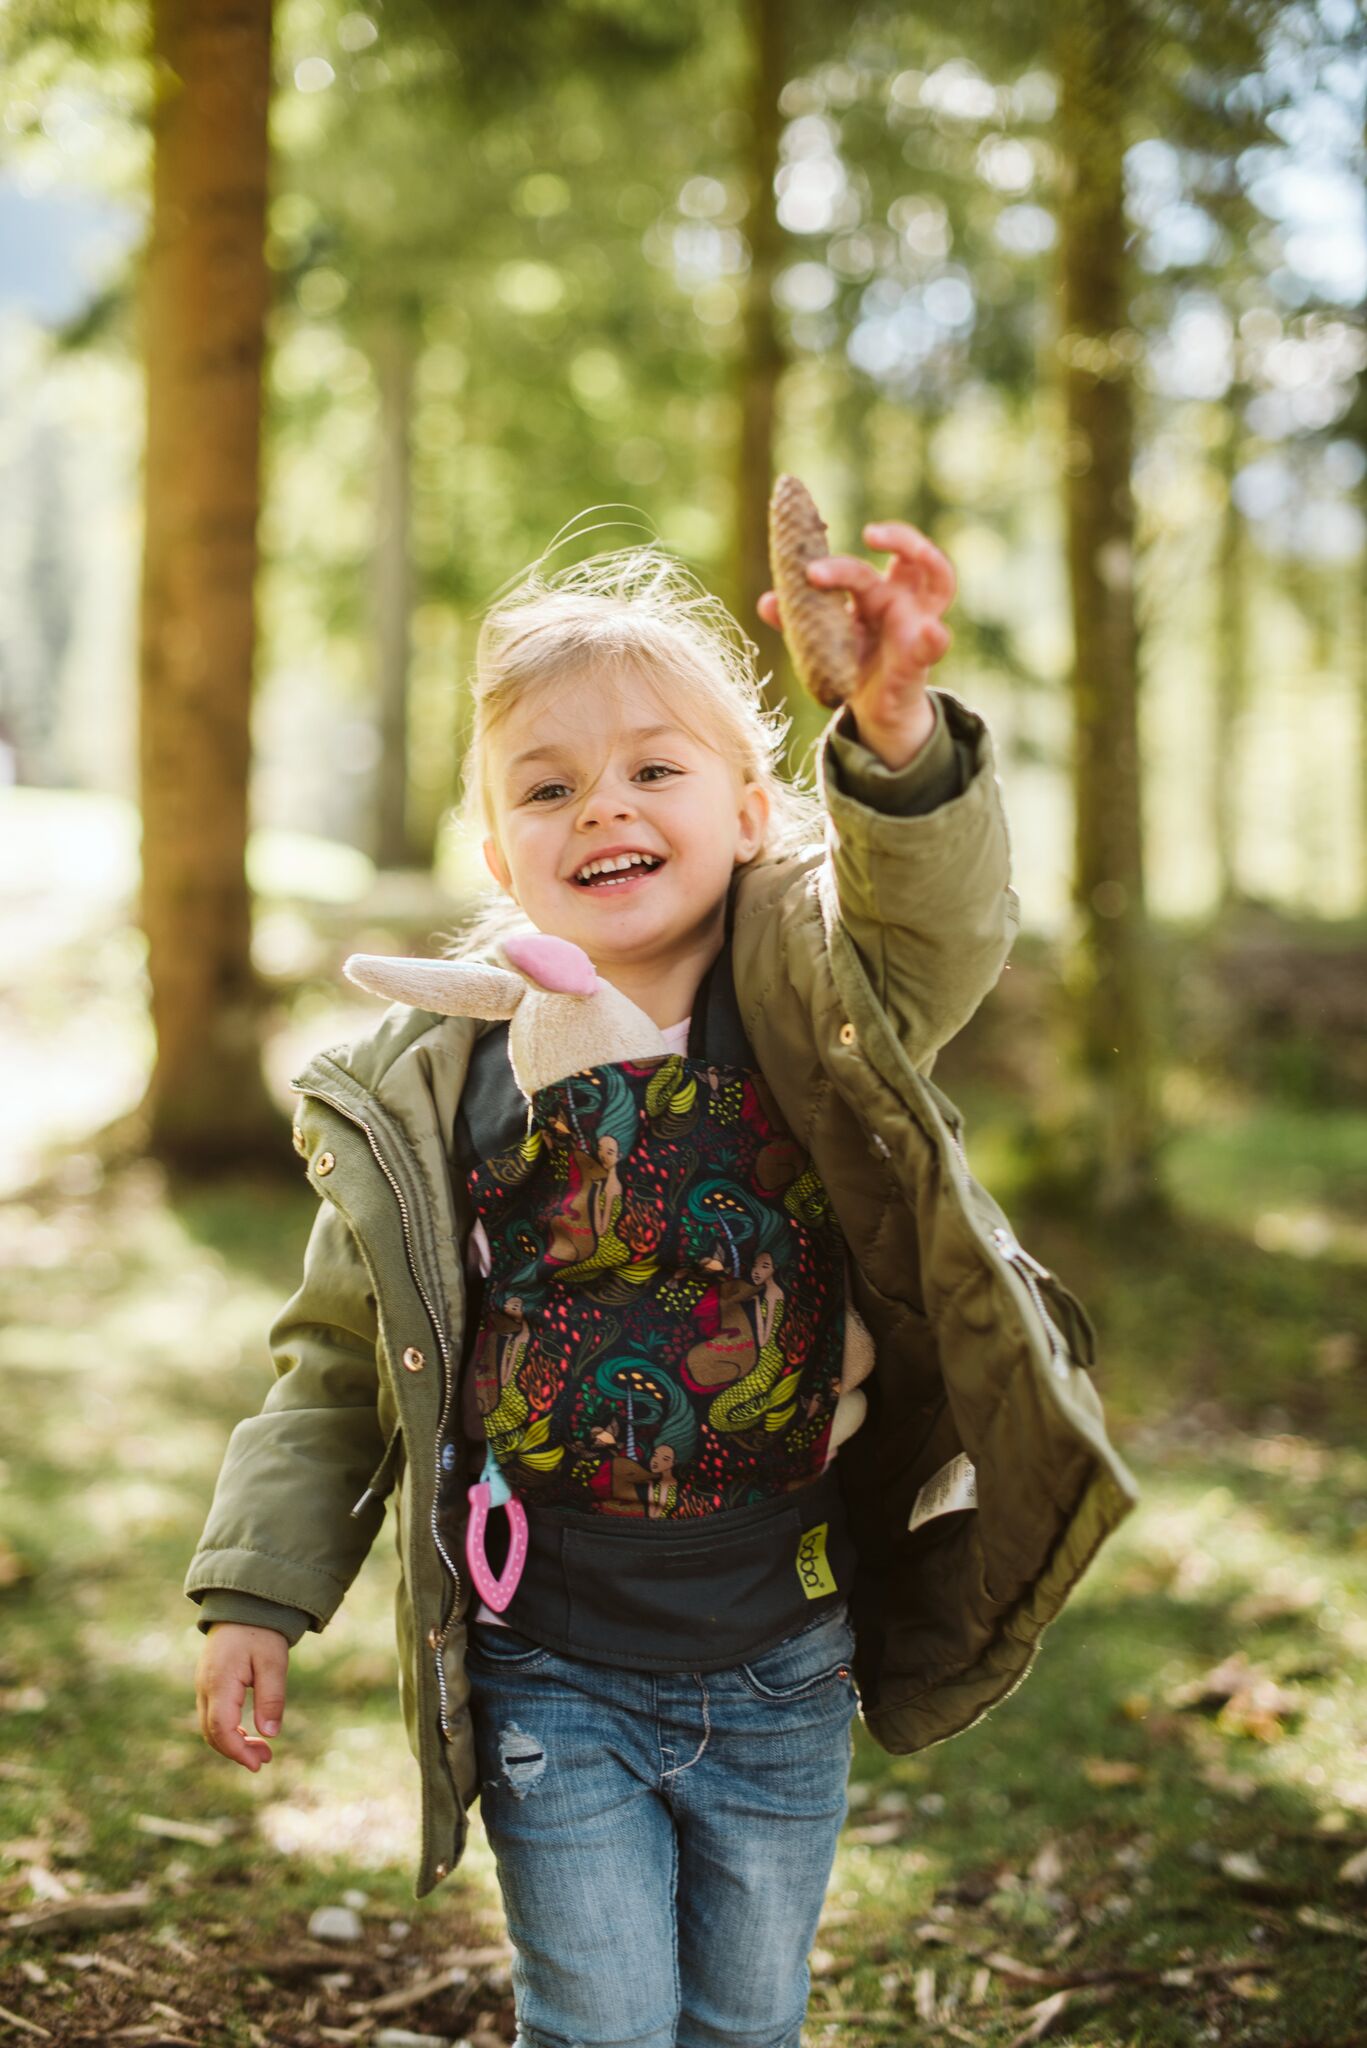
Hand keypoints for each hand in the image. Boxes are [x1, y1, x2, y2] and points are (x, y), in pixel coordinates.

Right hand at [195, 1623, 289, 1771]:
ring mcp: (203, 1686)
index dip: (237, 1750)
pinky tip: (249, 1733)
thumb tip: (270, 1734)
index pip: (221, 1728)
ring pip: (210, 1726)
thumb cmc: (260, 1632)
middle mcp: (205, 1687)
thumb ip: (271, 1697)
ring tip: (262, 1750)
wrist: (243, 1606)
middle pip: (212, 1732)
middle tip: (265, 1759)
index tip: (258, 1763)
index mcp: (219, 1682)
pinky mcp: (209, 1684)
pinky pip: (213, 1715)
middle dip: (236, 1751)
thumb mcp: (273, 1662)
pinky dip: (228, 1730)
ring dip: (233, 1742)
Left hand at [758, 520, 955, 769]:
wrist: (877, 711)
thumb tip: (765, 603)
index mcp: (876, 592)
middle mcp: (902, 600)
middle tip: (869, 534)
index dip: (839, 559)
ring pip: (941, 580)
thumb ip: (796, 621)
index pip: (866, 561)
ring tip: (911, 555)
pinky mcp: (920, 659)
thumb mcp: (823, 642)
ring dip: (928, 558)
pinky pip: (934, 644)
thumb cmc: (853, 665)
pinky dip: (934, 637)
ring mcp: (917, 625)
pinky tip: (930, 631)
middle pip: (913, 556)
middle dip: (897, 537)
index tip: (810, 566)